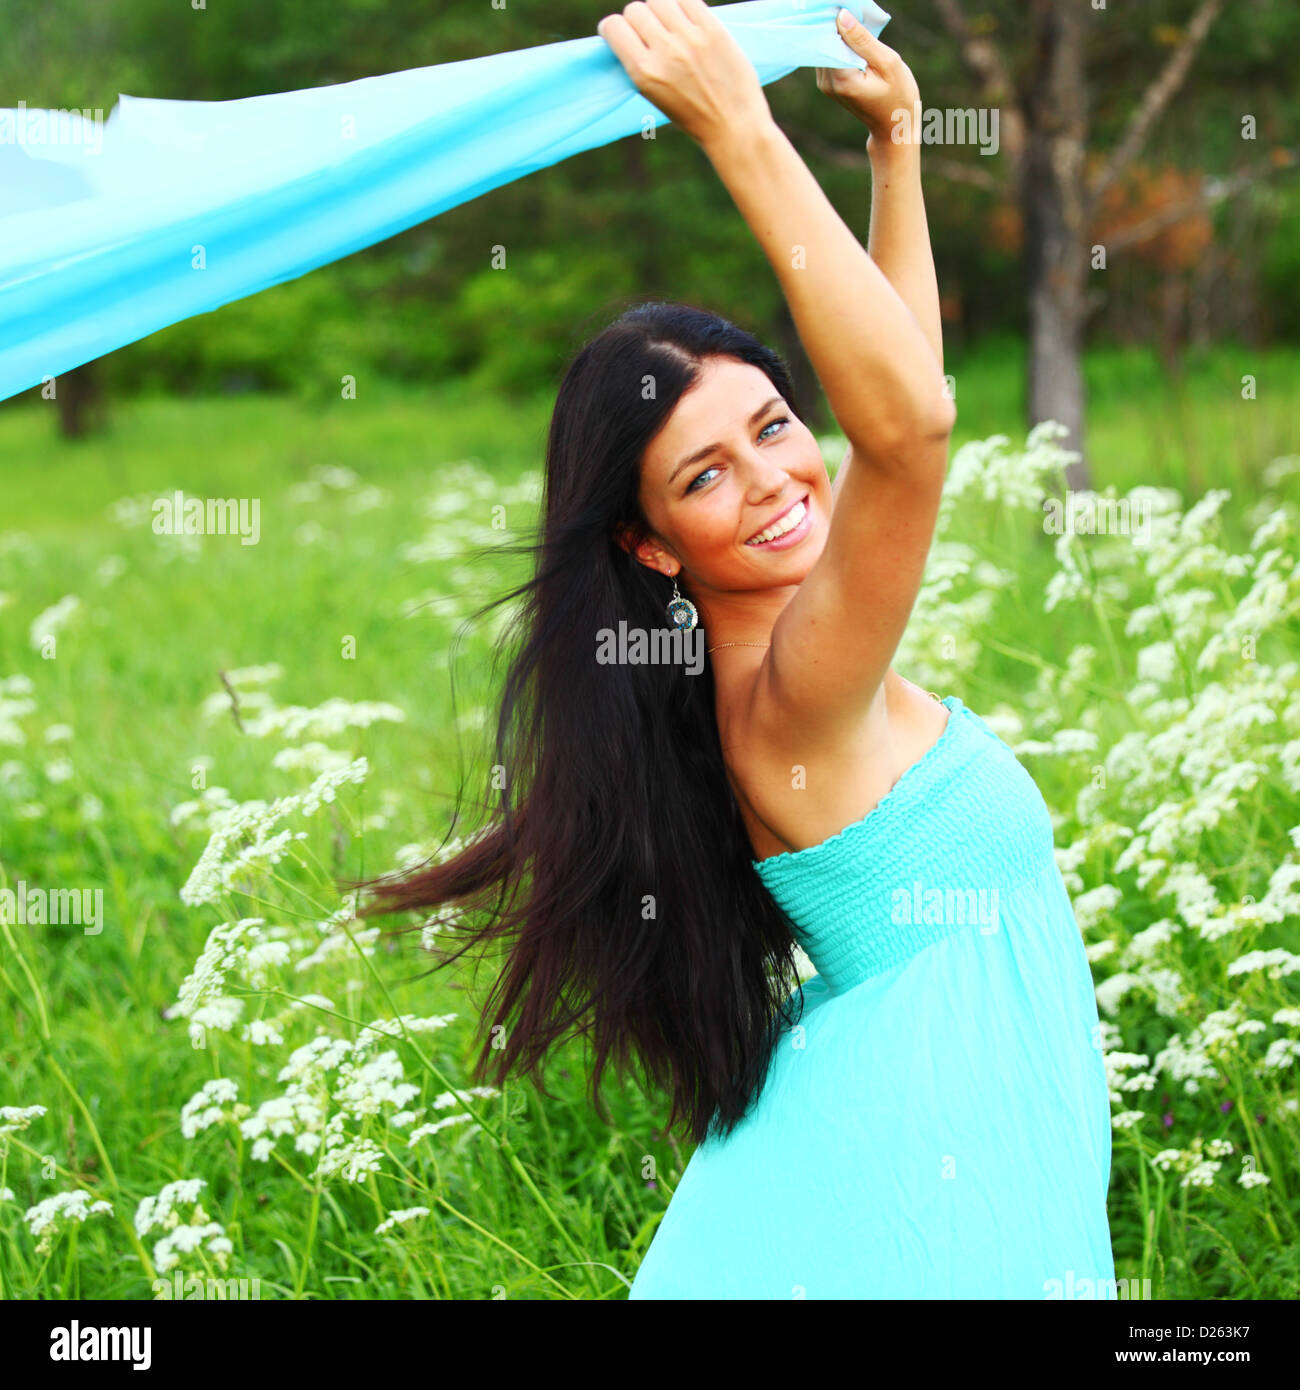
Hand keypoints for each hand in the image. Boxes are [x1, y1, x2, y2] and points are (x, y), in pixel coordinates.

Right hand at [596, 0, 773, 151]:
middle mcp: (665, 51)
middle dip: (638, 20)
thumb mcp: (655, 95)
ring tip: (669, 25)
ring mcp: (690, 37)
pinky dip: (682, 6)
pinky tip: (686, 19)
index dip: (613, 27)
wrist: (733, 126)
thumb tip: (630, 32)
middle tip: (650, 33)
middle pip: (636, 10)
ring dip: (660, 9)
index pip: (614, 27)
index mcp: (645, 73)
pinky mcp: (713, 28)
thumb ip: (640, 63)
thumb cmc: (692, 115)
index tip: (620, 33)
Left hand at [815, 8, 921, 152]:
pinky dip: (840, 42)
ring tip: (859, 25)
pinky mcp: (828, 82)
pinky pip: (829, 53)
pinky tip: (855, 38)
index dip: (835, 18)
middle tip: (856, 12)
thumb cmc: (898, 96)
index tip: (846, 7)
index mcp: (841, 79)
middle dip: (837, 23)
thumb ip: (862, 40)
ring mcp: (825, 83)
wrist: (893, 125)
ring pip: (825, 46)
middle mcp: (827, 82)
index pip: (828, 38)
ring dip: (839, 32)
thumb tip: (841, 15)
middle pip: (823, 41)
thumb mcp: (887, 63)